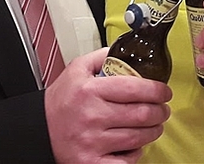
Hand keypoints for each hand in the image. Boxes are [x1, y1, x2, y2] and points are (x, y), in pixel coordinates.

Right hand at [44, 48, 171, 162]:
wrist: (38, 130)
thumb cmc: (60, 101)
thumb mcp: (76, 69)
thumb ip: (102, 57)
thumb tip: (126, 51)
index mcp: (90, 91)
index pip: (136, 88)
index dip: (158, 90)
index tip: (164, 92)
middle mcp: (92, 116)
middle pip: (142, 114)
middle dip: (161, 111)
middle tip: (163, 109)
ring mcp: (92, 142)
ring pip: (139, 137)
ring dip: (154, 130)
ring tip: (155, 125)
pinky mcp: (91, 162)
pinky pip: (126, 161)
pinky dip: (137, 153)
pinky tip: (136, 145)